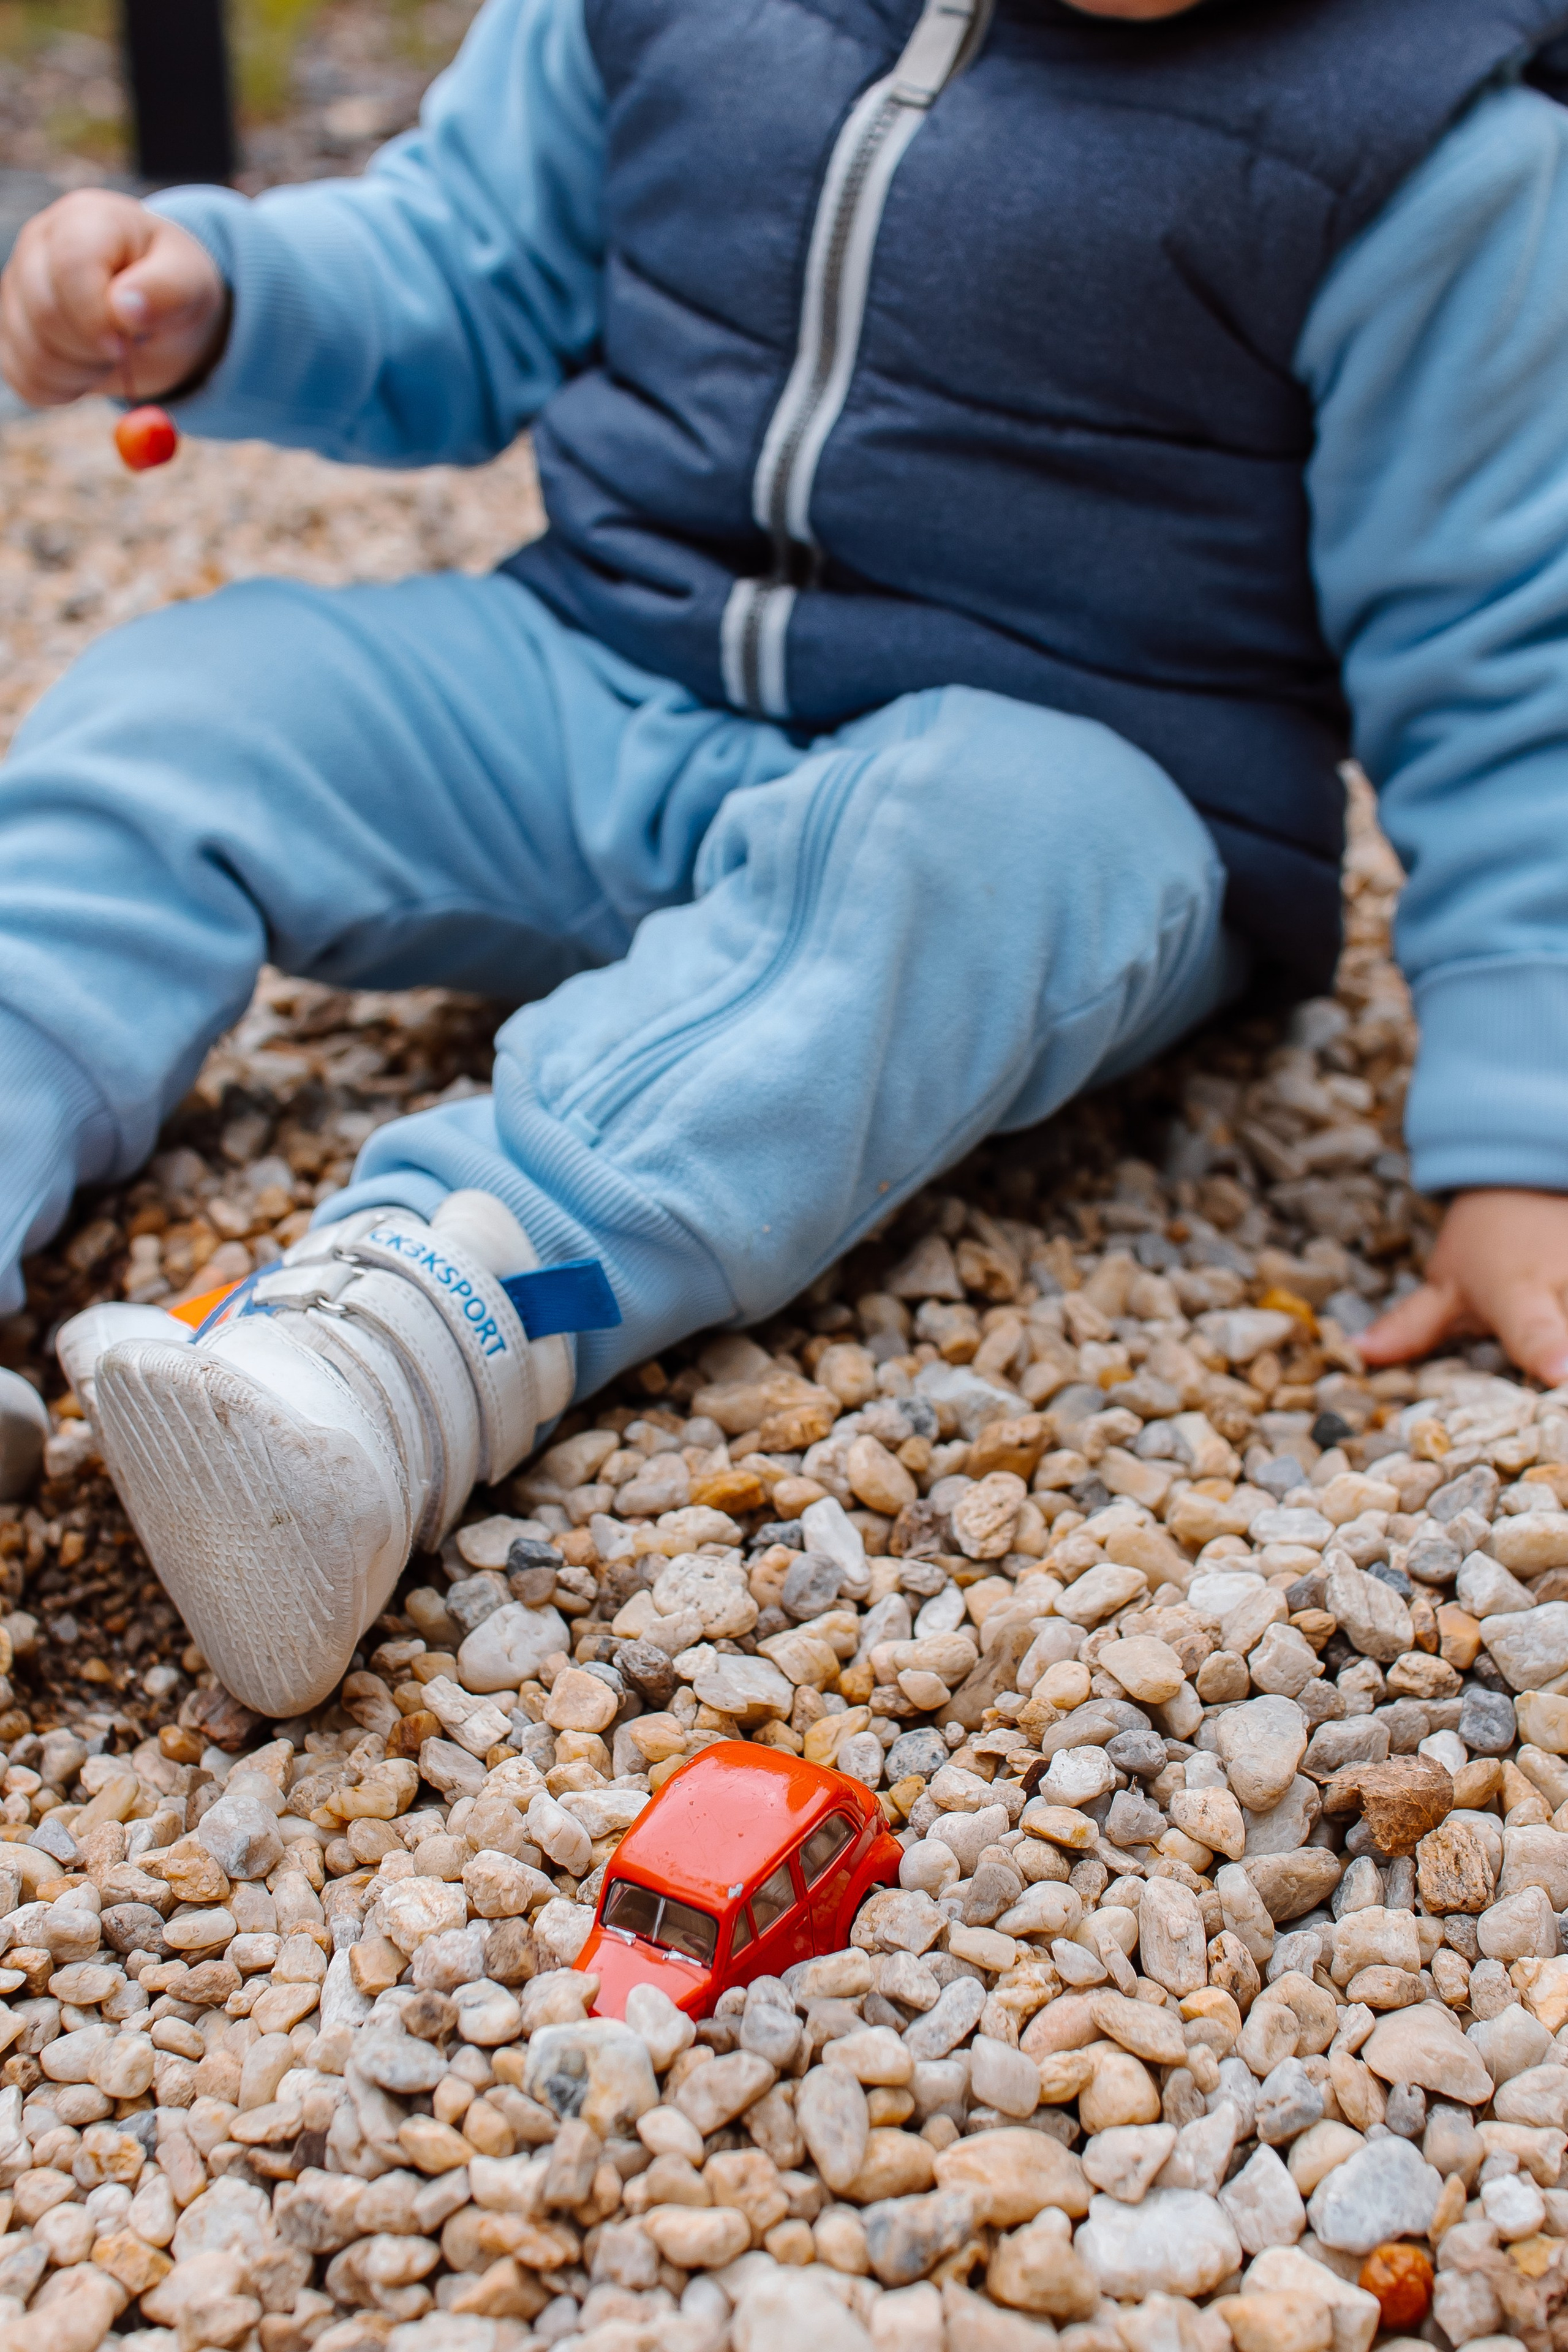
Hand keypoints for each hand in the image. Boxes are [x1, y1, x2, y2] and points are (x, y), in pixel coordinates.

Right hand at [0, 190, 226, 409]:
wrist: (154, 306)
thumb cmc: (172, 284)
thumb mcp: (189, 281)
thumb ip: (165, 290)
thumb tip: (124, 307)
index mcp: (85, 220)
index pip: (69, 267)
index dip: (96, 316)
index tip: (127, 343)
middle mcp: (38, 246)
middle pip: (44, 313)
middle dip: (94, 349)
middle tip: (126, 349)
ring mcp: (17, 288)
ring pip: (31, 351)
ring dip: (81, 374)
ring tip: (111, 357)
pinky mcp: (11, 330)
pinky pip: (24, 378)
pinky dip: (62, 390)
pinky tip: (88, 372)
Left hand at [1359, 1188, 1567, 1384]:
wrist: (1536, 1175)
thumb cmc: (1489, 1242)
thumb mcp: (1447, 1281)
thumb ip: (1410, 1326)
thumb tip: (1357, 1357)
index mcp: (1519, 1293)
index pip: (1533, 1327)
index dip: (1547, 1349)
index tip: (1559, 1372)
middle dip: (1567, 1356)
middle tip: (1558, 1394)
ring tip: (1563, 1376)